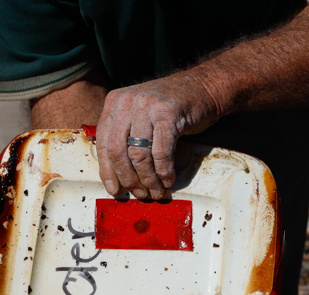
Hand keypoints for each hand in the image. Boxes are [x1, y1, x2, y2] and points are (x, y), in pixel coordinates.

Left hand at [94, 73, 225, 199]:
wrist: (203, 87)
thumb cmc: (172, 108)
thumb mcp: (140, 115)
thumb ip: (126, 136)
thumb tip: (118, 175)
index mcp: (115, 103)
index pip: (104, 143)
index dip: (108, 172)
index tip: (115, 190)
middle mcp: (127, 102)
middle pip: (118, 152)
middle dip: (129, 179)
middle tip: (139, 193)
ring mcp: (147, 106)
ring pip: (139, 156)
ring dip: (148, 180)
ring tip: (156, 191)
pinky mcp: (167, 114)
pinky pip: (161, 153)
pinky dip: (164, 172)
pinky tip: (168, 180)